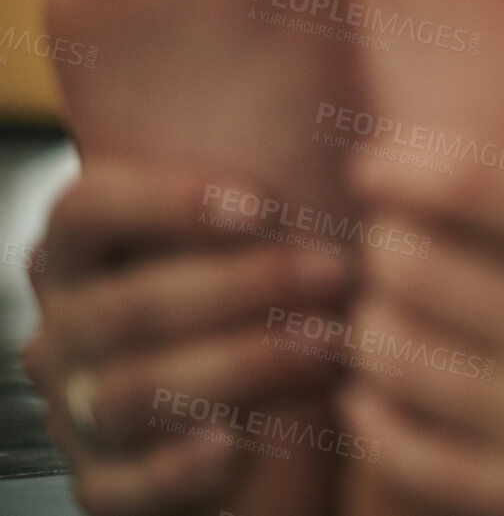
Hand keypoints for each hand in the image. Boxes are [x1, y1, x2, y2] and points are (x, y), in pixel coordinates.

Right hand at [23, 160, 350, 515]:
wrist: (256, 424)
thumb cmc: (265, 299)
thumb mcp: (258, 236)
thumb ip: (273, 189)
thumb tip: (341, 120)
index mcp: (84, 253)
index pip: (87, 208)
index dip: (167, 201)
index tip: (265, 203)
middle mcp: (65, 330)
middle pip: (123, 304)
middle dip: (239, 285)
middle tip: (333, 273)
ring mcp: (76, 412)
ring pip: (129, 389)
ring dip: (238, 364)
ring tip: (328, 344)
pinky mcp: (103, 485)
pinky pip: (123, 485)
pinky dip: (177, 467)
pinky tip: (233, 442)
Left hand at [336, 152, 503, 515]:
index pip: (470, 185)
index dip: (398, 167)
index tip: (384, 163)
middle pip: (413, 270)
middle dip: (385, 245)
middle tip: (393, 235)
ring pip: (395, 360)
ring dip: (376, 325)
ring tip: (393, 303)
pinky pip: (408, 455)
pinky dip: (379, 414)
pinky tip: (393, 386)